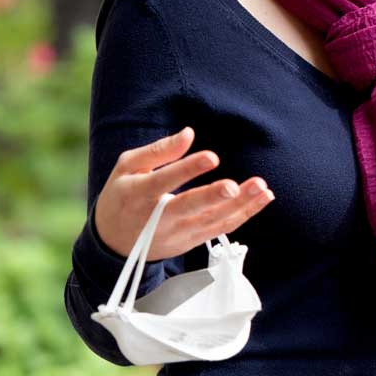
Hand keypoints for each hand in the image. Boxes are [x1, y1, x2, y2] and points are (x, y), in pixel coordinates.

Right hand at [94, 127, 273, 260]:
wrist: (113, 242)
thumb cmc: (122, 196)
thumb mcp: (127, 167)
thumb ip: (159, 150)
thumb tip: (189, 134)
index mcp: (139, 194)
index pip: (165, 181)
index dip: (188, 170)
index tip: (211, 157)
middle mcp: (159, 218)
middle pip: (190, 208)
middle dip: (213, 197)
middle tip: (235, 186)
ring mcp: (177, 233)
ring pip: (212, 221)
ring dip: (241, 206)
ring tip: (262, 188)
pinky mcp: (191, 242)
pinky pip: (221, 229)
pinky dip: (244, 215)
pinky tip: (262, 199)